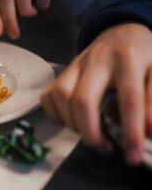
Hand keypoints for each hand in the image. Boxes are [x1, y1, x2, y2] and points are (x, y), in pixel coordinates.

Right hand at [41, 23, 151, 165]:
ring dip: (72, 124)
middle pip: (82, 100)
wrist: (122, 33)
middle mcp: (96, 60)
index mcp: (128, 59)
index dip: (131, 131)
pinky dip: (55, 114)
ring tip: (90, 134)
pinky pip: (48, 96)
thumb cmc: (143, 56)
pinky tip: (72, 121)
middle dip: (90, 132)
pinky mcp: (62, 71)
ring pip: (60, 97)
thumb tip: (148, 133)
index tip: (133, 156)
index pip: (129, 99)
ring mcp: (75, 65)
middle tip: (104, 149)